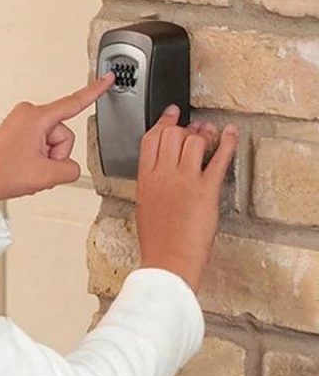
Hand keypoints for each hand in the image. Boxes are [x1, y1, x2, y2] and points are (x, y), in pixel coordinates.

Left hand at [0, 74, 114, 218]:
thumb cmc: (1, 174)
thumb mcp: (47, 176)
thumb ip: (71, 169)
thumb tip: (69, 167)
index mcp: (35, 117)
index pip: (73, 102)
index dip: (95, 91)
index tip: (108, 77)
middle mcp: (27, 114)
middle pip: (63, 135)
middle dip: (56, 155)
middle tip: (36, 168)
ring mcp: (21, 122)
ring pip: (53, 143)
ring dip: (46, 160)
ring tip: (26, 168)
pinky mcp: (18, 132)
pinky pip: (41, 144)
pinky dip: (37, 159)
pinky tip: (23, 167)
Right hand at [135, 106, 237, 289]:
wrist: (168, 260)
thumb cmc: (157, 241)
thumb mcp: (144, 206)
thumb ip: (152, 184)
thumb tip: (162, 170)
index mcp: (146, 180)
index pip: (151, 139)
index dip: (163, 122)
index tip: (171, 115)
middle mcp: (164, 176)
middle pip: (172, 135)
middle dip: (184, 127)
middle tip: (193, 127)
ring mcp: (185, 181)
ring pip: (193, 141)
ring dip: (203, 133)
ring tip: (209, 132)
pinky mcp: (206, 190)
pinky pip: (218, 158)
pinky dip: (227, 142)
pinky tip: (230, 134)